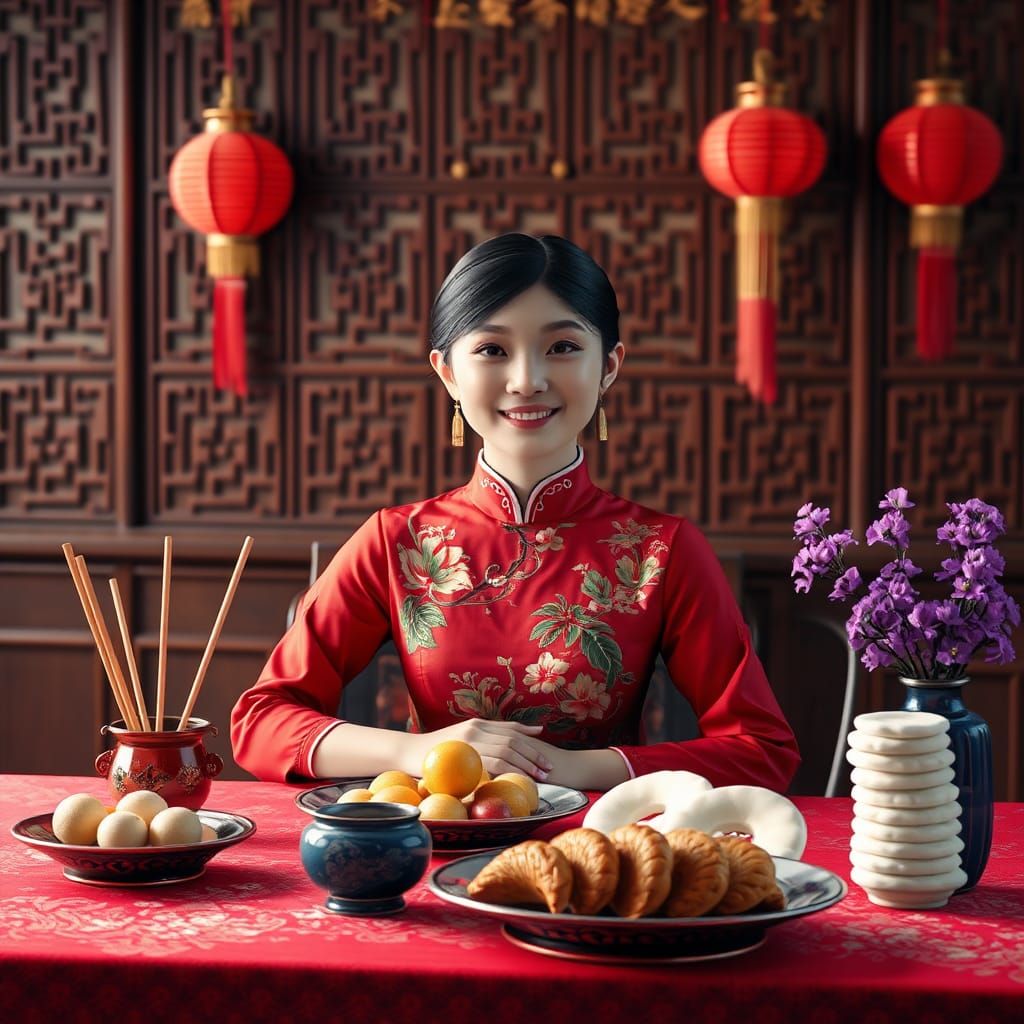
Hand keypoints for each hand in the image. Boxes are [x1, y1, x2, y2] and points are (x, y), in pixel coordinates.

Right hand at [417, 719, 553, 780]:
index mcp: (476, 723)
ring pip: (506, 751)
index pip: (508, 727)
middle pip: (512, 740)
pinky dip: (509, 771)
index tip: (543, 738)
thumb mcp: (458, 739)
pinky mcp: (464, 756)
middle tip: (548, 766)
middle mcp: (475, 729)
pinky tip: (519, 780)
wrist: (407, 752)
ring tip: (541, 776)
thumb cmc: (433, 751)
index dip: (528, 734)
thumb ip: (478, 740)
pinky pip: (492, 763)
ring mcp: (470, 742)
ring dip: (526, 764)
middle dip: (533, 753)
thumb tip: (499, 751)